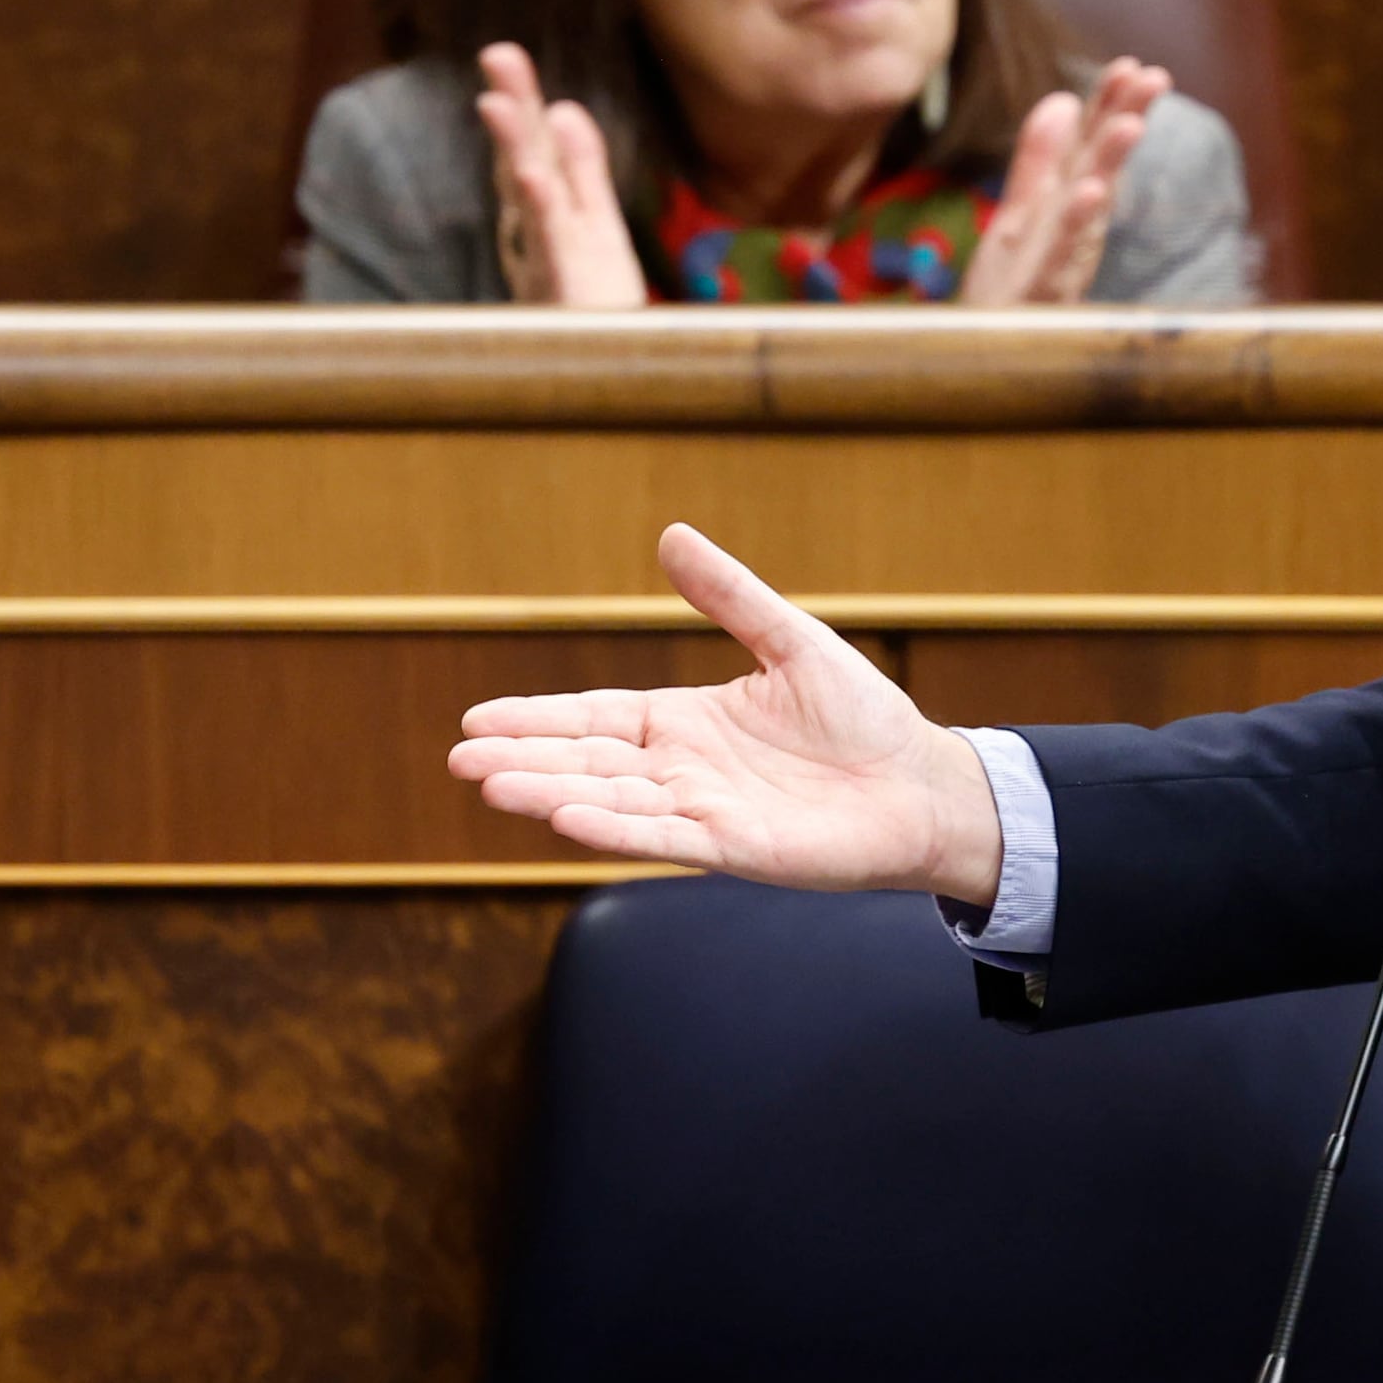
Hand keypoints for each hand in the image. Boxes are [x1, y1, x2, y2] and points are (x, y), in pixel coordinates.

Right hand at [451, 524, 1008, 900]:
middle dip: (523, 761)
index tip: (475, 720)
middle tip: (459, 759)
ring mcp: (705, 811)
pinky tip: (567, 820)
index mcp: (686, 723)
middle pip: (587, 763)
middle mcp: (683, 770)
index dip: (537, 719)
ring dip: (550, 794)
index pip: (595, 718)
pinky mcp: (736, 847)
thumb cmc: (863, 719)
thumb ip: (730, 596)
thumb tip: (670, 534)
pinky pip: (665, 838)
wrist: (922, 785)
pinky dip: (615, 831)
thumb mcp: (790, 640)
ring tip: (491, 786)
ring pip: (611, 801)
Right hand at [475, 44, 648, 308]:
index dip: (521, 103)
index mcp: (548, 211)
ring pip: (531, 199)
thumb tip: (564, 106)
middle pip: (525, 159)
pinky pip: (551, 246)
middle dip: (513, 108)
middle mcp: (541, 232)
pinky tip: (533, 176)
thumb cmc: (593, 303)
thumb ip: (580, 167)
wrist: (608, 374)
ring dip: (514, 151)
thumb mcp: (590, 224)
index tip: (503, 53)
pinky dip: (541, 211)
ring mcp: (550, 261)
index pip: (532, 147)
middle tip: (497, 54)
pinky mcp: (564, 291)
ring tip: (497, 102)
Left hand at [959, 59, 1165, 308]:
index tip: (1132, 64)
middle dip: (1125, 119)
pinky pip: (1060, 256)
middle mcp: (1073, 232)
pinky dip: (1076, 225)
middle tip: (1155, 77)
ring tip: (1131, 124)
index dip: (1109, 105)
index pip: (1091, 146)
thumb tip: (1063, 98)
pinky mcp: (1040, 294)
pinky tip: (1091, 193)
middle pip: (1100, 166)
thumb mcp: (1021, 215)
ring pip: (1090, 208)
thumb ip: (1039, 162)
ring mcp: (1060, 262)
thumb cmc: (1007, 293)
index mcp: (1067, 208)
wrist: (980, 361)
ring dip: (1111, 165)